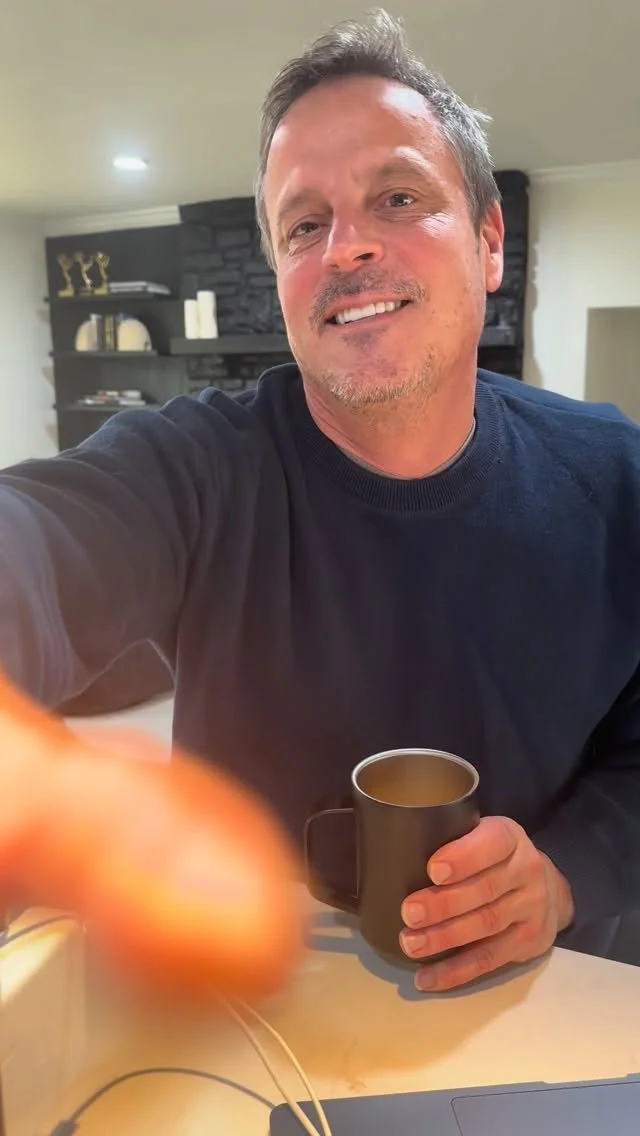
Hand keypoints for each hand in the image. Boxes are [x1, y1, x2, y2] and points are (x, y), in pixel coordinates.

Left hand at [399, 816, 574, 991]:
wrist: (550, 888)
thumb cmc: (496, 858)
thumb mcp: (484, 835)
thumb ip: (452, 839)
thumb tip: (391, 850)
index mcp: (510, 838)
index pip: (492, 843)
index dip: (463, 857)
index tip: (432, 870)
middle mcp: (526, 871)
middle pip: (486, 889)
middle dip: (444, 904)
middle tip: (408, 913)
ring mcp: (531, 908)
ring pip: (486, 925)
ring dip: (445, 938)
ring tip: (411, 944)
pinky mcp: (528, 942)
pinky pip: (489, 959)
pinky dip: (455, 971)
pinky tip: (426, 977)